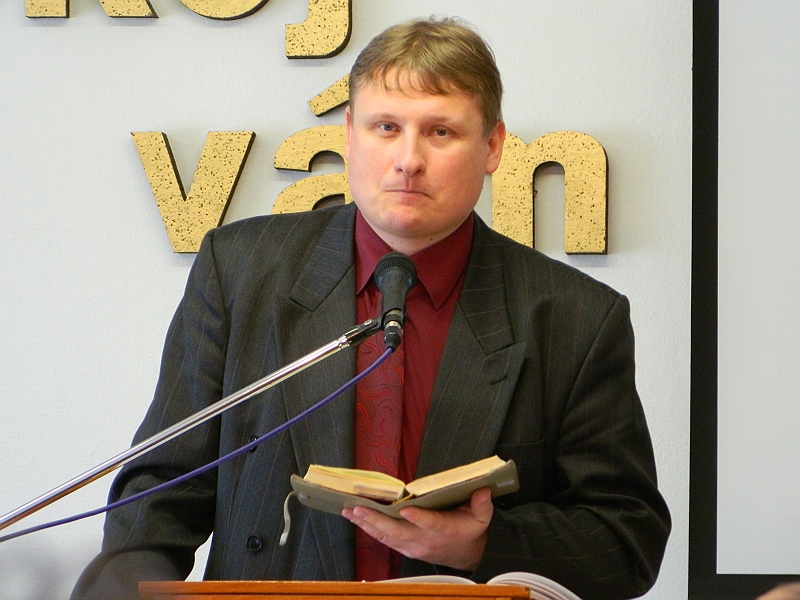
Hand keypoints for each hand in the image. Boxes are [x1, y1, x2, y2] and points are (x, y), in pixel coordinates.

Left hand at [342, 487, 492, 571]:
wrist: (467, 556)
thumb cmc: (471, 530)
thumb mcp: (482, 517)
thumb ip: (482, 504)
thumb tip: (483, 490)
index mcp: (444, 529)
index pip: (430, 524)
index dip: (418, 518)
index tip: (404, 510)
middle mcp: (425, 540)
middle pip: (398, 532)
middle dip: (376, 520)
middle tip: (358, 508)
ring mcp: (413, 546)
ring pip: (386, 537)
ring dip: (367, 524)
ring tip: (350, 512)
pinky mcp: (406, 548)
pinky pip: (385, 540)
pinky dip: (370, 530)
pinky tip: (357, 520)